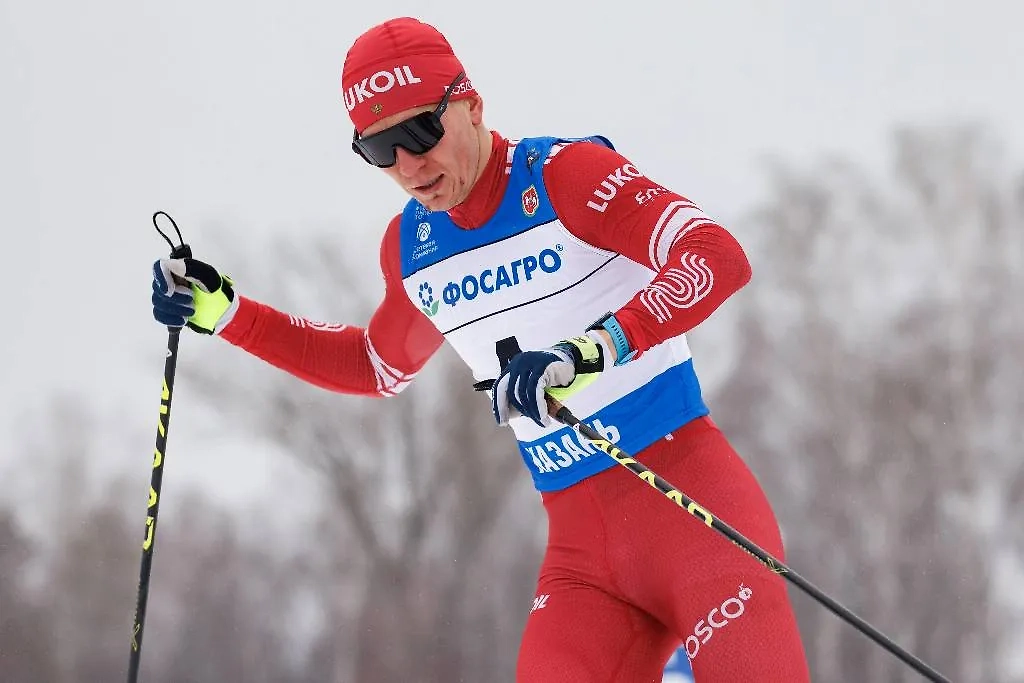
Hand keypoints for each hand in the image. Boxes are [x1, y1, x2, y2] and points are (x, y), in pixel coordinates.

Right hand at [152, 258, 235, 333]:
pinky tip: (183, 319)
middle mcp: (171, 280)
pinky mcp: (168, 311)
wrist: (223, 313)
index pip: (161, 266)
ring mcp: (168, 296)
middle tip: (191, 300)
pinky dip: (170, 319)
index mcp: (180, 269)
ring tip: (192, 311)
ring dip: (175, 309)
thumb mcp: (210, 278)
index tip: (169, 291)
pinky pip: (159, 315)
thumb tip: (171, 265)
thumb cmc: (218, 293)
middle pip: (158, 287)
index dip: (161, 278)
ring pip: (158, 302)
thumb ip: (192, 270)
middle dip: (175, 297)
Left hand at [491, 334, 605, 427]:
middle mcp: (518, 363)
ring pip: (524, 393)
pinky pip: (536, 391)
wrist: (572, 362)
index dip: (499, 406)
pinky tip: (544, 416)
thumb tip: (512, 415)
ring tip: (542, 421)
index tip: (503, 422)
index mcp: (512, 368)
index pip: (500, 388)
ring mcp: (530, 363)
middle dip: (521, 410)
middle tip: (533, 420)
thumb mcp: (534, 389)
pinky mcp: (541, 366)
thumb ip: (523, 398)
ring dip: (533, 411)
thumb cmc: (552, 378)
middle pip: (511, 391)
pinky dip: (539, 407)